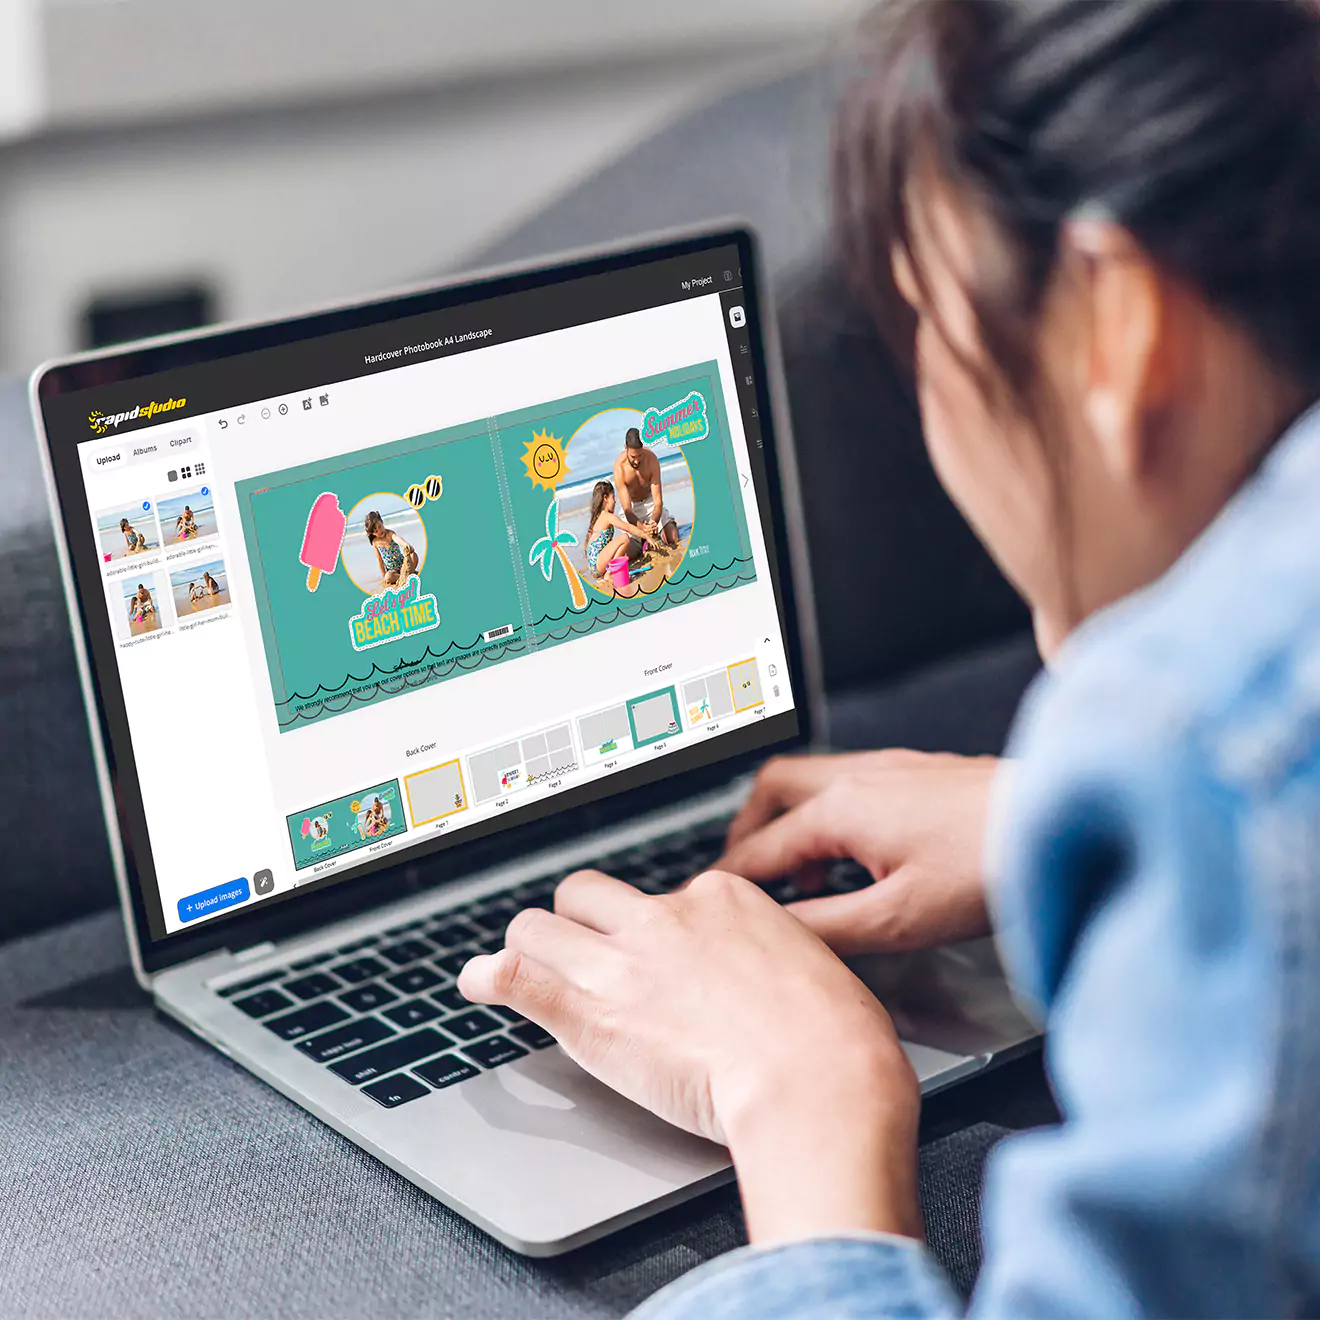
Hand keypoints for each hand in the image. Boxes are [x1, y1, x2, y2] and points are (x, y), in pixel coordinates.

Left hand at [458, 868, 921, 1242]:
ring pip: (540, 926)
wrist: (818, 1081)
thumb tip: (765, 963)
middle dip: (578, 921)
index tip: (651, 956)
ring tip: (523, 966)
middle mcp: (664, 918)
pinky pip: (518, 977)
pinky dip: (490, 978)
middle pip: (588, 894)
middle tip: (579, 953)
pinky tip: (478, 981)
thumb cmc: (835, 1037)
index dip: (650, 930)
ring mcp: (623, 962)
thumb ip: (769, 953)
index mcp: (721, 898)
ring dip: (530, 947)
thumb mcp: (813, 965)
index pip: (660, 896)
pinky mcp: (592, 1013)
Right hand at [719, 750, 1000, 955]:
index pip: (761, 848)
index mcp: (842, 809)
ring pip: (813, 778)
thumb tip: (778, 935)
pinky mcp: (922, 770)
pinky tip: (859, 848)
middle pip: (773, 788)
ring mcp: (893, 766)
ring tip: (800, 868)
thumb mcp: (899, 919)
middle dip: (747, 829)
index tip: (708, 901)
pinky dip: (831, 812)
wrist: (1061, 820)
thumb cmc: (992, 867)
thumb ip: (828, 927)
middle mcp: (860, 775)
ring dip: (791, 820)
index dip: (728, 880)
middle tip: (742, 870)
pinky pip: (851, 779)